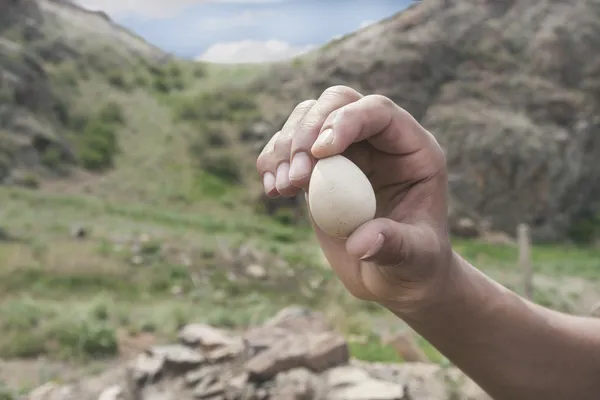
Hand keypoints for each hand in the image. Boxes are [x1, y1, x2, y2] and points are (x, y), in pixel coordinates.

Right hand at [256, 86, 452, 313]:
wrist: (394, 276)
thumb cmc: (416, 265)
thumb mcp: (416, 258)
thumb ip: (394, 245)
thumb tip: (360, 243)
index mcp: (412, 148)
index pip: (378, 111)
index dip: (346, 121)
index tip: (319, 153)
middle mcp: (377, 141)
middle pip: (336, 102)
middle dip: (308, 130)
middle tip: (297, 176)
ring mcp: (346, 152)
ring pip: (306, 118)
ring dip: (285, 147)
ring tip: (283, 188)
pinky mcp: (319, 169)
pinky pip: (288, 147)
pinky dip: (273, 162)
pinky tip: (273, 189)